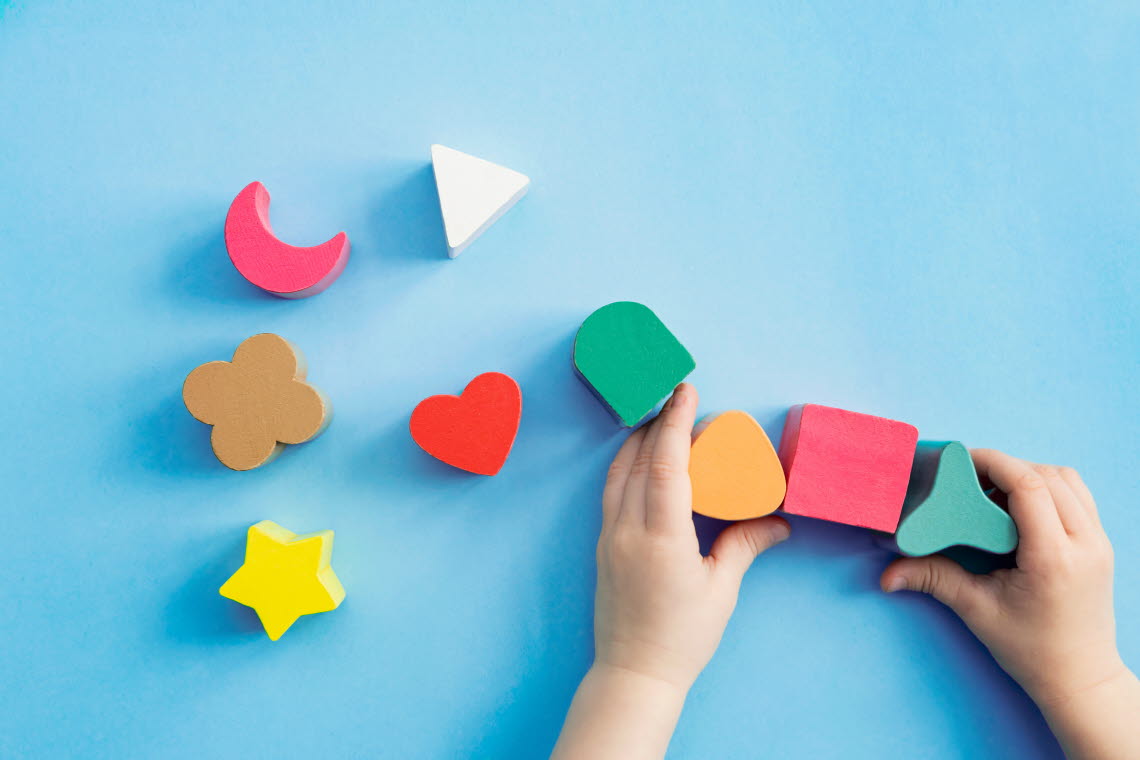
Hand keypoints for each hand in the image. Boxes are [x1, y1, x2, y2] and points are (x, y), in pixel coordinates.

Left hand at [594, 383, 790, 690]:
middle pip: (638, 459)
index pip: (664, 464)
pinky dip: (626, 466)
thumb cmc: (682, 637)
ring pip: (617, 472)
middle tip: (683, 401)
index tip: (687, 391)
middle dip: (661, 423)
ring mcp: (609, 537)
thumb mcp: (721, 590)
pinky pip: (611, 492)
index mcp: (661, 538)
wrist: (634, 673)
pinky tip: (641, 460)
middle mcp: (627, 530)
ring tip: (662, 421)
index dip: (676, 423)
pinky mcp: (602, 546)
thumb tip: (778, 521)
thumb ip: (745, 546)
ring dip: (638, 441)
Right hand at [881, 449, 1123, 703]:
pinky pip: (1079, 496)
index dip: (994, 463)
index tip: (962, 459)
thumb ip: (934, 579)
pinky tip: (1021, 505)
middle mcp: (1086, 544)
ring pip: (1068, 480)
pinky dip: (1049, 487)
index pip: (1029, 486)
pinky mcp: (1102, 545)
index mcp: (1054, 558)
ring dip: (1030, 474)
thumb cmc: (1032, 650)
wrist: (1080, 679)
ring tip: (995, 490)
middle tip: (970, 477)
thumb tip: (887, 574)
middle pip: (1048, 476)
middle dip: (1006, 466)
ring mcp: (1100, 543)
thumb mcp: (978, 611)